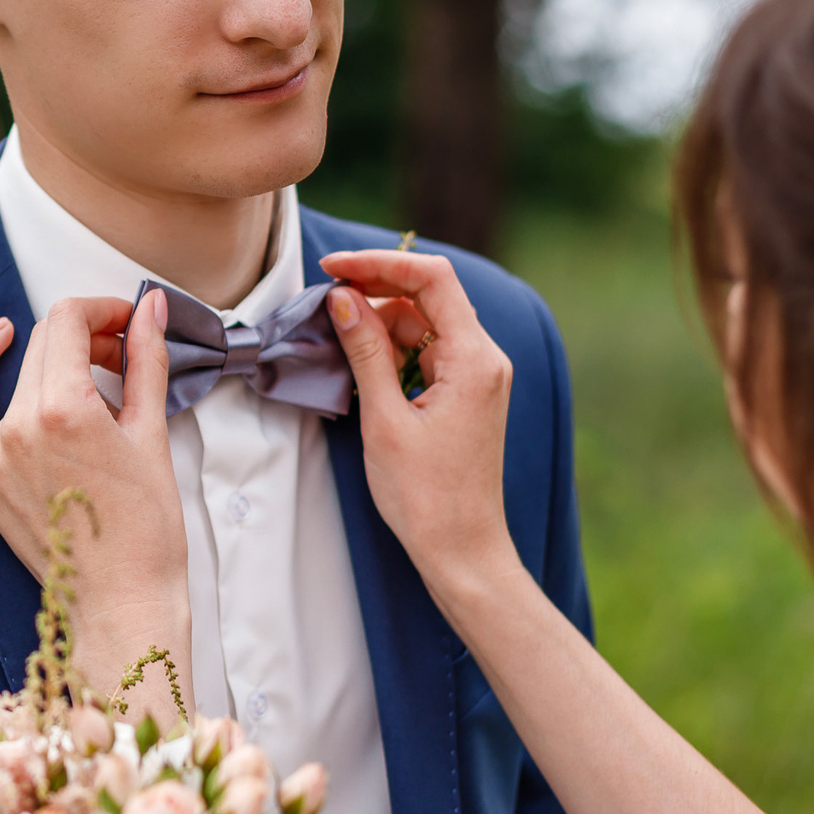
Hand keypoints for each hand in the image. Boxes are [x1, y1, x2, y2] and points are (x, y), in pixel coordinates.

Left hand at [0, 292, 193, 717]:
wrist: (120, 604)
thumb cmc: (146, 533)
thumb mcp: (152, 436)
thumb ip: (145, 362)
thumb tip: (150, 309)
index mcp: (63, 412)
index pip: (68, 322)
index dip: (102, 310)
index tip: (127, 323)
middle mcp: (19, 428)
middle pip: (45, 343)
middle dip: (86, 334)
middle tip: (121, 352)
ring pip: (18, 375)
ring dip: (53, 360)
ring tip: (88, 370)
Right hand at [318, 250, 519, 623]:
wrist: (461, 550)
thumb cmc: (425, 497)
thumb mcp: (383, 418)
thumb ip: (365, 350)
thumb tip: (343, 298)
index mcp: (474, 360)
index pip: (432, 278)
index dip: (380, 263)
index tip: (333, 268)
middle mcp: (486, 360)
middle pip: (430, 296)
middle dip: (377, 289)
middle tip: (327, 298)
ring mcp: (480, 376)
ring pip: (427, 322)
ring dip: (383, 320)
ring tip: (339, 336)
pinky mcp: (469, 393)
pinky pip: (431, 350)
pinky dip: (396, 347)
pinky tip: (364, 360)